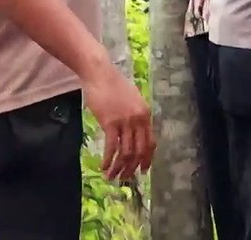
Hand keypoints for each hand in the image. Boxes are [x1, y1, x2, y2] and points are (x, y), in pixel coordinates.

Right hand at [82, 64, 154, 179]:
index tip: (142, 169)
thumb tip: (133, 133)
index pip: (150, 142)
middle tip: (126, 178)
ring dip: (119, 168)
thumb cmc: (112, 84)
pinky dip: (108, 160)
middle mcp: (138, 119)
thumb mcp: (131, 99)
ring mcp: (125, 122)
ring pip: (126, 152)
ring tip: (112, 177)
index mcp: (145, 114)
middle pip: (139, 151)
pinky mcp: (110, 123)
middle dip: (132, 168)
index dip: (147, 158)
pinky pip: (112, 147)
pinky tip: (104, 167)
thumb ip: (135, 116)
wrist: (99, 73)